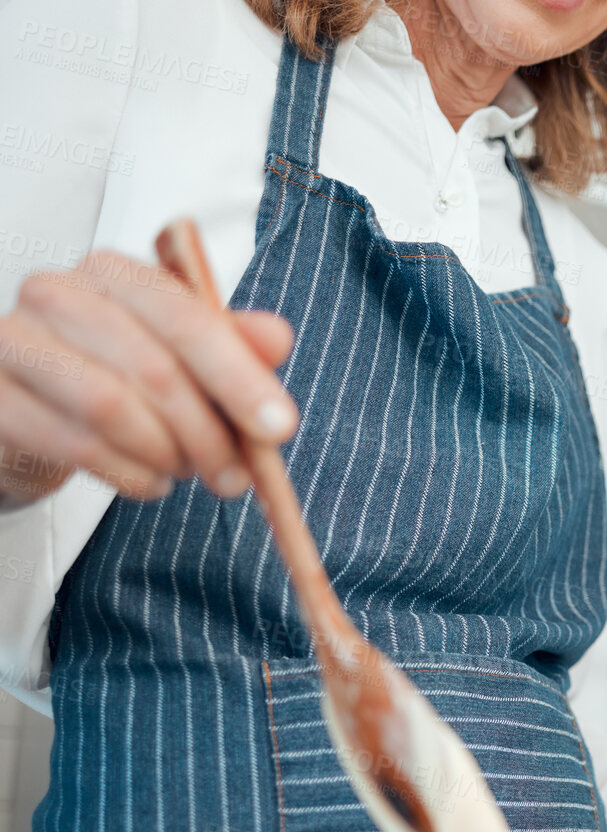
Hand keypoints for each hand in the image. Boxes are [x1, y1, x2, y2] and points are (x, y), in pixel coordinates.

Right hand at [0, 251, 297, 502]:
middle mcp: (59, 295)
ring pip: (110, 407)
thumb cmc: (112, 374)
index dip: (239, 377)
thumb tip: (276, 337)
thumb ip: (232, 344)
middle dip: (208, 432)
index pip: (188, 318)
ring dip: (166, 454)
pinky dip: (128, 474)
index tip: (279, 427)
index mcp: (116, 273)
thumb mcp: (183, 356)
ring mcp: (15, 342)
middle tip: (236, 474)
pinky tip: (150, 482)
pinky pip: (75, 444)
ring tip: (187, 472)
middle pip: (154, 367)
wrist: (29, 410)